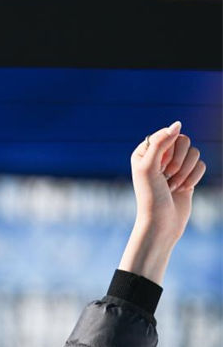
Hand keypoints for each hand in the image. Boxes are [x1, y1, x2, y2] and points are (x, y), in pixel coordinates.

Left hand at [119, 122, 206, 284]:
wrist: (161, 223)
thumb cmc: (151, 196)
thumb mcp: (149, 167)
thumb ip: (160, 143)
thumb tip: (178, 124)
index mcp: (144, 152)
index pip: (167, 134)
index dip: (168, 150)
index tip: (159, 167)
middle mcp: (159, 157)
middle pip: (184, 140)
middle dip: (178, 161)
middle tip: (166, 177)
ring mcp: (174, 166)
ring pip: (195, 153)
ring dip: (185, 171)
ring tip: (172, 186)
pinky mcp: (188, 176)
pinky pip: (202, 165)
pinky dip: (193, 178)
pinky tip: (182, 190)